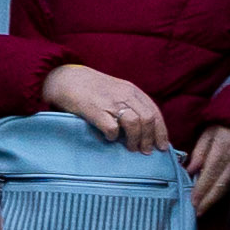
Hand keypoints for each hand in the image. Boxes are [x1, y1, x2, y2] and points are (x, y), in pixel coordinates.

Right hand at [42, 60, 171, 149]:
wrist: (67, 79)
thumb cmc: (92, 88)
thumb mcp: (116, 91)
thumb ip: (130, 104)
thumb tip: (145, 129)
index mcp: (132, 91)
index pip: (154, 112)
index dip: (160, 131)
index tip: (162, 146)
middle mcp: (124, 95)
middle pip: (147, 119)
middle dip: (149, 139)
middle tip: (145, 151)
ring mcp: (110, 102)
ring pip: (134, 123)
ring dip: (135, 140)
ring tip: (130, 148)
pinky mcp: (95, 110)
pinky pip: (112, 128)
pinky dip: (113, 137)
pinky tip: (110, 139)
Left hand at [185, 125, 229, 210]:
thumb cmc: (220, 130)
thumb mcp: (207, 134)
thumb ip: (199, 152)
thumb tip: (190, 170)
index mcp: (223, 149)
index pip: (211, 173)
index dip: (202, 188)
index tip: (193, 200)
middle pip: (220, 185)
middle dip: (207, 200)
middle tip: (196, 212)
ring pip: (226, 188)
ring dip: (213, 201)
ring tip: (201, 211)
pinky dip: (220, 196)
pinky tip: (211, 202)